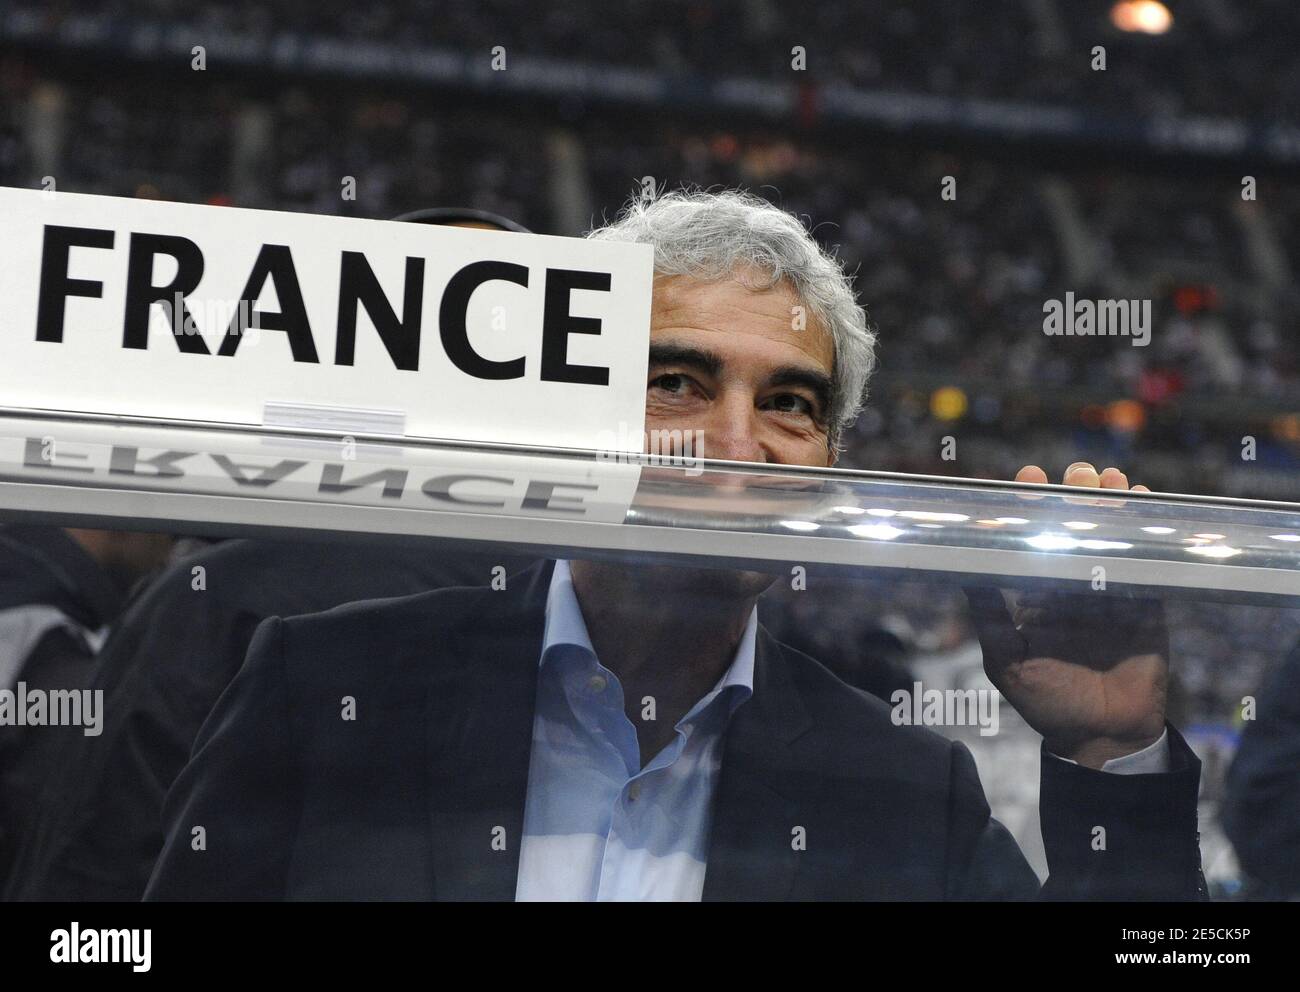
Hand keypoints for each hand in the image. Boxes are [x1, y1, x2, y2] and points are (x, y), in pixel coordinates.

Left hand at [966, 462, 1167, 768]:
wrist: (1103, 735)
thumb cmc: (1046, 701)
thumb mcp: (1006, 659)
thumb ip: (988, 616)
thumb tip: (958, 570)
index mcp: (1036, 591)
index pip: (1032, 536)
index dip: (1030, 504)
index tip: (1028, 477)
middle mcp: (1071, 582)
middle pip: (1074, 523)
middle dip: (1076, 491)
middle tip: (1078, 474)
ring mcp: (1110, 589)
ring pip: (1110, 533)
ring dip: (1110, 501)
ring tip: (1110, 479)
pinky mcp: (1146, 601)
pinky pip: (1146, 558)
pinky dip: (1145, 529)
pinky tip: (1142, 503)